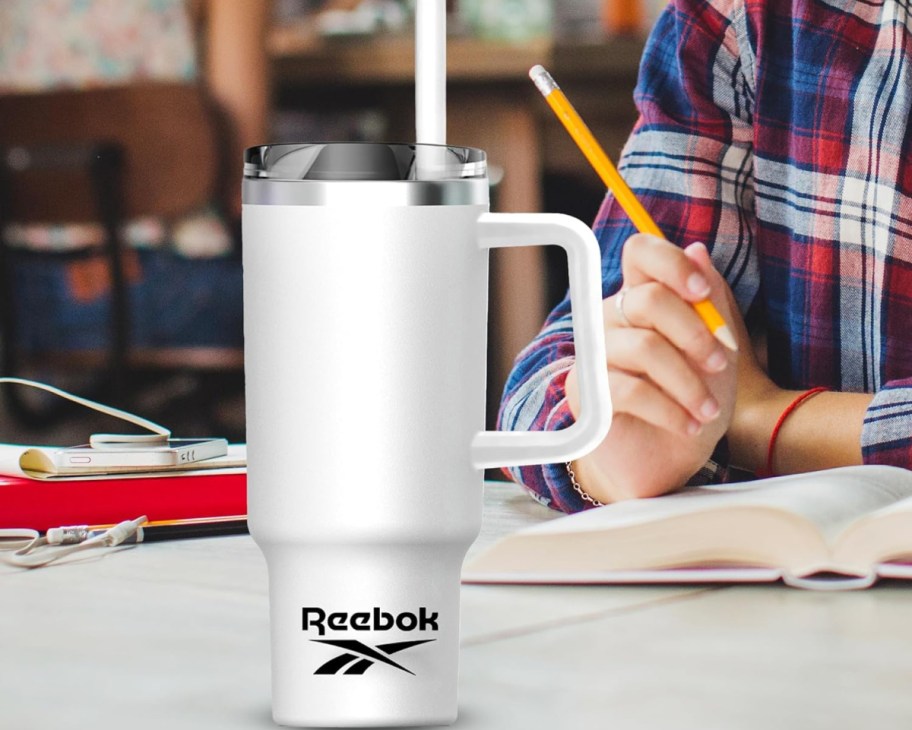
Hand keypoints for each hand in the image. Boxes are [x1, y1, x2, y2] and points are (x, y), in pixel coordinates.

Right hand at [565, 235, 739, 501]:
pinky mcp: (586, 394)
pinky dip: (669, 410)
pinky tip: (687, 425)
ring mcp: (594, 355)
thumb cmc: (693, 400)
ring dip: (687, 382)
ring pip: (644, 347)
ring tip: (708, 410)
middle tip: (719, 364)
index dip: (672, 263)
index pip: (641, 253)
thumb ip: (711, 303)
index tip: (702, 292)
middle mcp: (612, 320)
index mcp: (642, 300)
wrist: (671, 460)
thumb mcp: (718, 352)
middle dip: (694, 333)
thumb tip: (699, 250)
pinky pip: (629, 390)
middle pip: (647, 298)